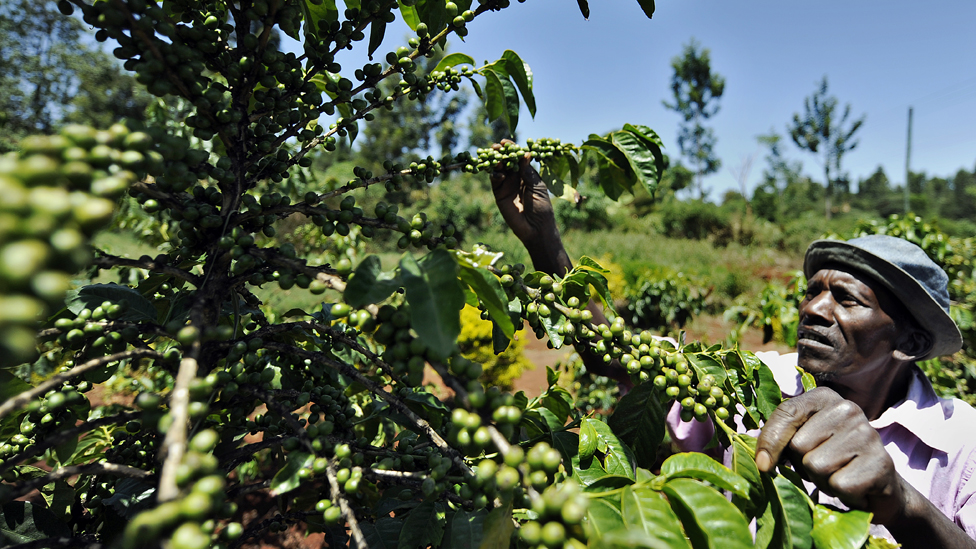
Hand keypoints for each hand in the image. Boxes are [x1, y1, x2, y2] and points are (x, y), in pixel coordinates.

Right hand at [489, 141, 557, 246]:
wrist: (535, 228)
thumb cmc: (541, 207)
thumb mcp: (537, 187)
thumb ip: (528, 172)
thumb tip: (525, 153)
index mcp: (527, 173)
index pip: (518, 158)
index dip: (512, 149)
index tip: (506, 142)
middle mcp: (516, 177)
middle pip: (506, 161)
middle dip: (501, 153)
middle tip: (496, 146)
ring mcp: (506, 185)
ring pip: (498, 169)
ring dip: (495, 162)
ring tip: (496, 157)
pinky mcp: (499, 194)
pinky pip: (495, 181)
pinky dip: (495, 175)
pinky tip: (499, 174)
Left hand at [755, 387, 905, 524]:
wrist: (879, 486)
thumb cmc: (832, 460)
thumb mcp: (802, 442)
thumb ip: (779, 439)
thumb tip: (761, 462)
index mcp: (824, 397)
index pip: (787, 413)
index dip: (770, 440)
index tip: (763, 464)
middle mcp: (848, 409)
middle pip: (799, 445)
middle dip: (804, 465)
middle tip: (825, 466)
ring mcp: (867, 433)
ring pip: (817, 466)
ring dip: (823, 481)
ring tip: (840, 475)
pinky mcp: (882, 462)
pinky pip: (839, 485)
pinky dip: (843, 494)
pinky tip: (856, 487)